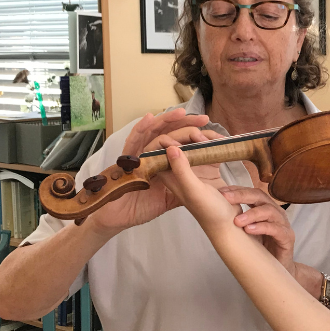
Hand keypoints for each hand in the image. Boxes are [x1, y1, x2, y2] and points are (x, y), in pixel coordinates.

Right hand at [86, 110, 223, 234]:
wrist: (118, 218)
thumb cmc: (141, 207)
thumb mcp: (170, 199)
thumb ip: (183, 188)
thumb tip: (205, 184)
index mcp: (163, 161)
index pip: (180, 142)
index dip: (195, 134)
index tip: (212, 131)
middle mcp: (152, 154)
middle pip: (170, 132)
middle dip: (186, 123)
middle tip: (203, 118)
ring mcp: (139, 154)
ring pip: (153, 131)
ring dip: (166, 120)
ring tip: (181, 112)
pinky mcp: (126, 158)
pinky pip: (133, 140)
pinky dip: (140, 128)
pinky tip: (149, 118)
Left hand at [161, 144, 245, 229]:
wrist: (229, 224)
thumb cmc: (210, 213)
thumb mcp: (194, 191)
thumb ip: (181, 170)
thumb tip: (170, 147)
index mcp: (170, 175)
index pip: (159, 150)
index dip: (168, 139)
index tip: (184, 140)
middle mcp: (180, 170)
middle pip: (178, 142)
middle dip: (189, 134)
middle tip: (204, 139)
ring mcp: (195, 168)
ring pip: (194, 143)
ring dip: (204, 137)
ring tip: (217, 140)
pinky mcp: (209, 168)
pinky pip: (209, 149)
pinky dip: (216, 143)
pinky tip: (224, 143)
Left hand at [220, 186, 296, 277]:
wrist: (278, 269)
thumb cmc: (261, 249)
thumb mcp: (246, 232)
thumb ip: (237, 220)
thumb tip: (214, 211)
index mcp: (265, 208)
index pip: (251, 192)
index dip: (236, 190)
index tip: (220, 192)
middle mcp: (275, 212)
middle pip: (260, 196)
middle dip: (241, 195)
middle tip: (225, 199)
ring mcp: (283, 224)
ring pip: (268, 211)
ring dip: (251, 214)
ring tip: (237, 221)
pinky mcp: (287, 237)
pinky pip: (275, 229)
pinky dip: (261, 228)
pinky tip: (249, 230)